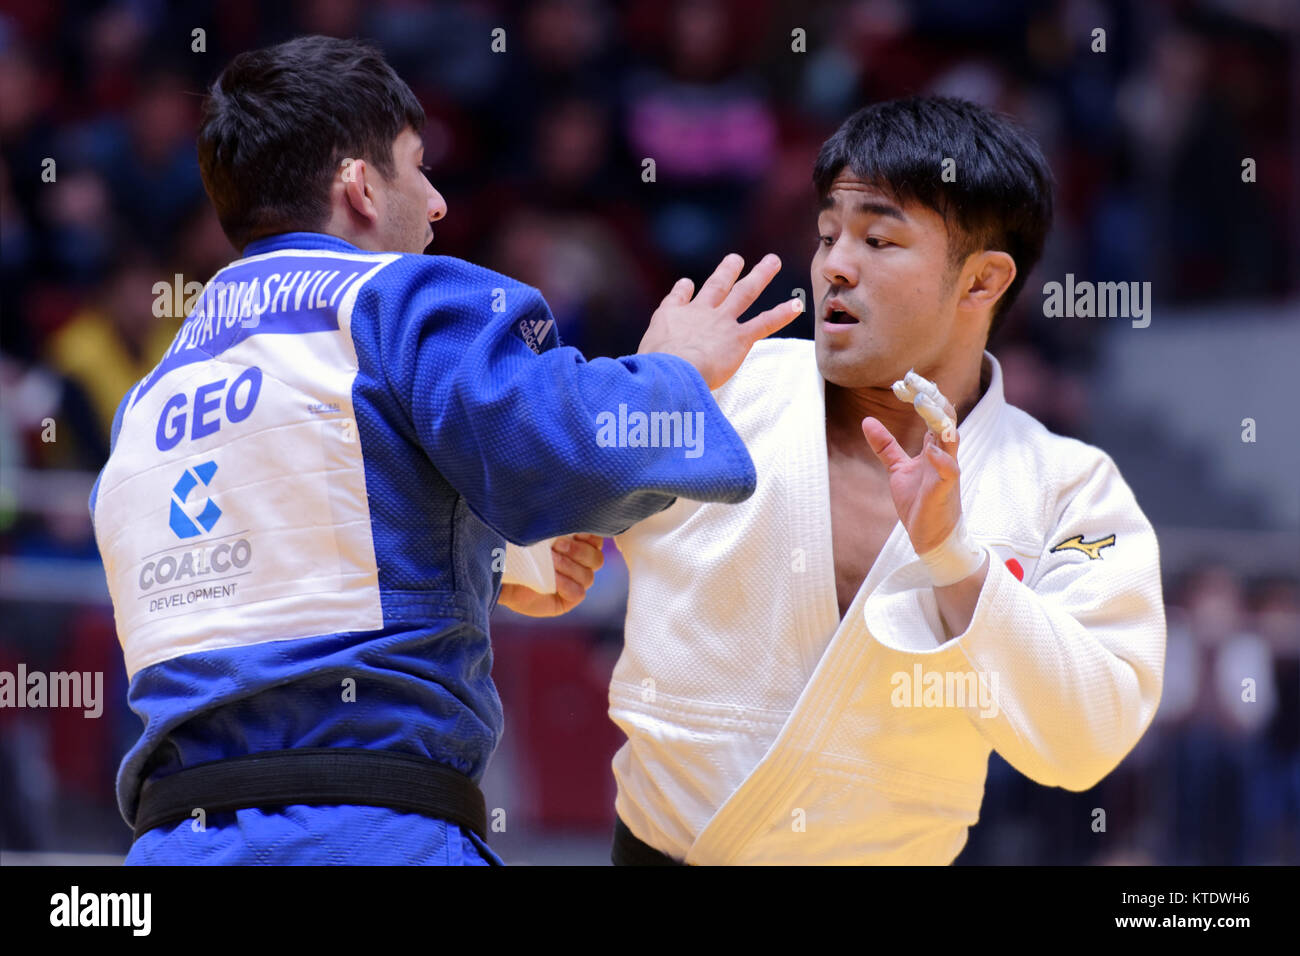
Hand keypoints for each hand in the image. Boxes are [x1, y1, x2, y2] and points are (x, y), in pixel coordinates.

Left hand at [498, 534, 604, 616]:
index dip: (590, 534)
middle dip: (578, 551)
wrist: (498, 572)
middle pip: (596, 559)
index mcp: (578, 544)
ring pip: (588, 576)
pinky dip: (567, 584)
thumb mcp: (532, 531)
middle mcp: (580, 565)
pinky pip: (578, 593)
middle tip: (557, 545)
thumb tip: (562, 505)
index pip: (596, 539)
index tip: (575, 528)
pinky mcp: (566, 601)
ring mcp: (574, 584)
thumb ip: (549, 524)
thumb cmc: (515, 547)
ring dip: (569, 567)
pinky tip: (553, 579)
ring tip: (551, 561)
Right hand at [638, 253, 803, 389]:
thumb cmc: (652, 369)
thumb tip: (631, 376)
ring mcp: (721, 323)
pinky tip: (797, 305)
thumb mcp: (641, 358)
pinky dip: (782, 313)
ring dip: (760, 276)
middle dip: (727, 271)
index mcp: (671, 318)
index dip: (684, 291)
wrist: (672, 370)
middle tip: (736, 258)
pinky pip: (765, 322)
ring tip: (772, 262)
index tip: (688, 284)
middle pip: (716, 286)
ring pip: (744, 293)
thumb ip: (644, 360)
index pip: (677, 300)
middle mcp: (698, 313)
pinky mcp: (739, 338)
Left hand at [861, 395, 961, 554]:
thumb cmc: (919, 502)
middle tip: (917, 381)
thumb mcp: (898, 469)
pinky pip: (949, 472)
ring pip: (950, 440)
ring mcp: (946, 472)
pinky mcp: (946, 490)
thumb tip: (867, 421)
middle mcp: (943, 456)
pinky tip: (932, 451)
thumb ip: (886, 446)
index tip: (905, 381)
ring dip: (940, 422)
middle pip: (944, 420)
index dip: (921, 398)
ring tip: (927, 404)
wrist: (931, 536)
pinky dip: (941, 461)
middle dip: (933, 400)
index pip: (932, 415)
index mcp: (933, 449)